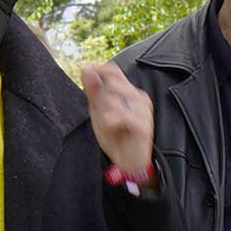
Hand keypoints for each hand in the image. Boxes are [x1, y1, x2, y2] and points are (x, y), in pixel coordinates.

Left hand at [81, 58, 153, 178]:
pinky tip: (111, 129)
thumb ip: (93, 91)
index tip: (86, 81)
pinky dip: (110, 123)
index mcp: (128, 92)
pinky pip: (122, 116)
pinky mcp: (144, 125)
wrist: (128, 161)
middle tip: (102, 117)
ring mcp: (143, 110)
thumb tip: (86, 68)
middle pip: (111, 84)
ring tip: (108, 126)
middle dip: (99, 101)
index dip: (97, 71)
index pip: (113, 70)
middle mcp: (138, 97)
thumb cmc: (115, 135)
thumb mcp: (99, 112)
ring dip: (104, 114)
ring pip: (114, 99)